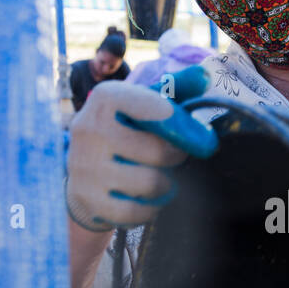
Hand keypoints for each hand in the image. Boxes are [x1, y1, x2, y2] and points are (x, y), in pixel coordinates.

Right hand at [66, 66, 216, 229]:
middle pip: (160, 151)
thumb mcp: (146, 105)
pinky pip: (136, 211)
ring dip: (166, 185)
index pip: (159, 110)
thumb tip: (204, 76)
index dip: (187, 128)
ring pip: (151, 183)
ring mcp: (84, 166)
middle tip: (175, 157)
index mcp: (105, 97)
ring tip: (160, 177)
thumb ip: (175, 89)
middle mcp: (89, 128)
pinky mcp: (87, 199)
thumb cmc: (125, 131)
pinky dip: (150, 208)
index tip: (204, 140)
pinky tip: (146, 199)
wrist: (84, 173)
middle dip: (176, 157)